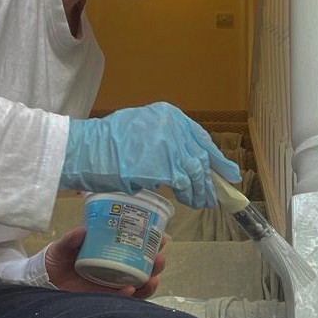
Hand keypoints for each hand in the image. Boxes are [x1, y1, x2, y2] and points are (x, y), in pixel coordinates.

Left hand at [44, 227, 165, 298]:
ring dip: (149, 281)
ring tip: (153, 278)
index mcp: (110, 252)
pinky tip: (130, 290)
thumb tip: (83, 231)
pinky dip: (129, 295)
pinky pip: (123, 300)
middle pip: (143, 267)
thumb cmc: (56, 259)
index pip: (137, 247)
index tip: (161, 236)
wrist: (42, 281)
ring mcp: (112, 285)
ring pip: (139, 285)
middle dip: (156, 263)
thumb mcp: (63, 246)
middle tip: (159, 257)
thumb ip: (71, 240)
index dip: (151, 243)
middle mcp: (116, 269)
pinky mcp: (105, 300)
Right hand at [59, 102, 241, 208]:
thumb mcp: (141, 128)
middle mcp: (174, 126)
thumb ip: (165, 139)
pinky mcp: (165, 165)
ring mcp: (171, 145)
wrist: (88, 151)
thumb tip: (184, 157)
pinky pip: (185, 183)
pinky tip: (190, 201)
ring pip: (197, 171)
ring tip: (203, 202)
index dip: (217, 157)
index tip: (230, 171)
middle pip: (202, 155)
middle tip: (219, 193)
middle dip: (212, 177)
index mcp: (169, 114)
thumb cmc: (108, 144)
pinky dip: (190, 194)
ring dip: (202, 190)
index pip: (201, 138)